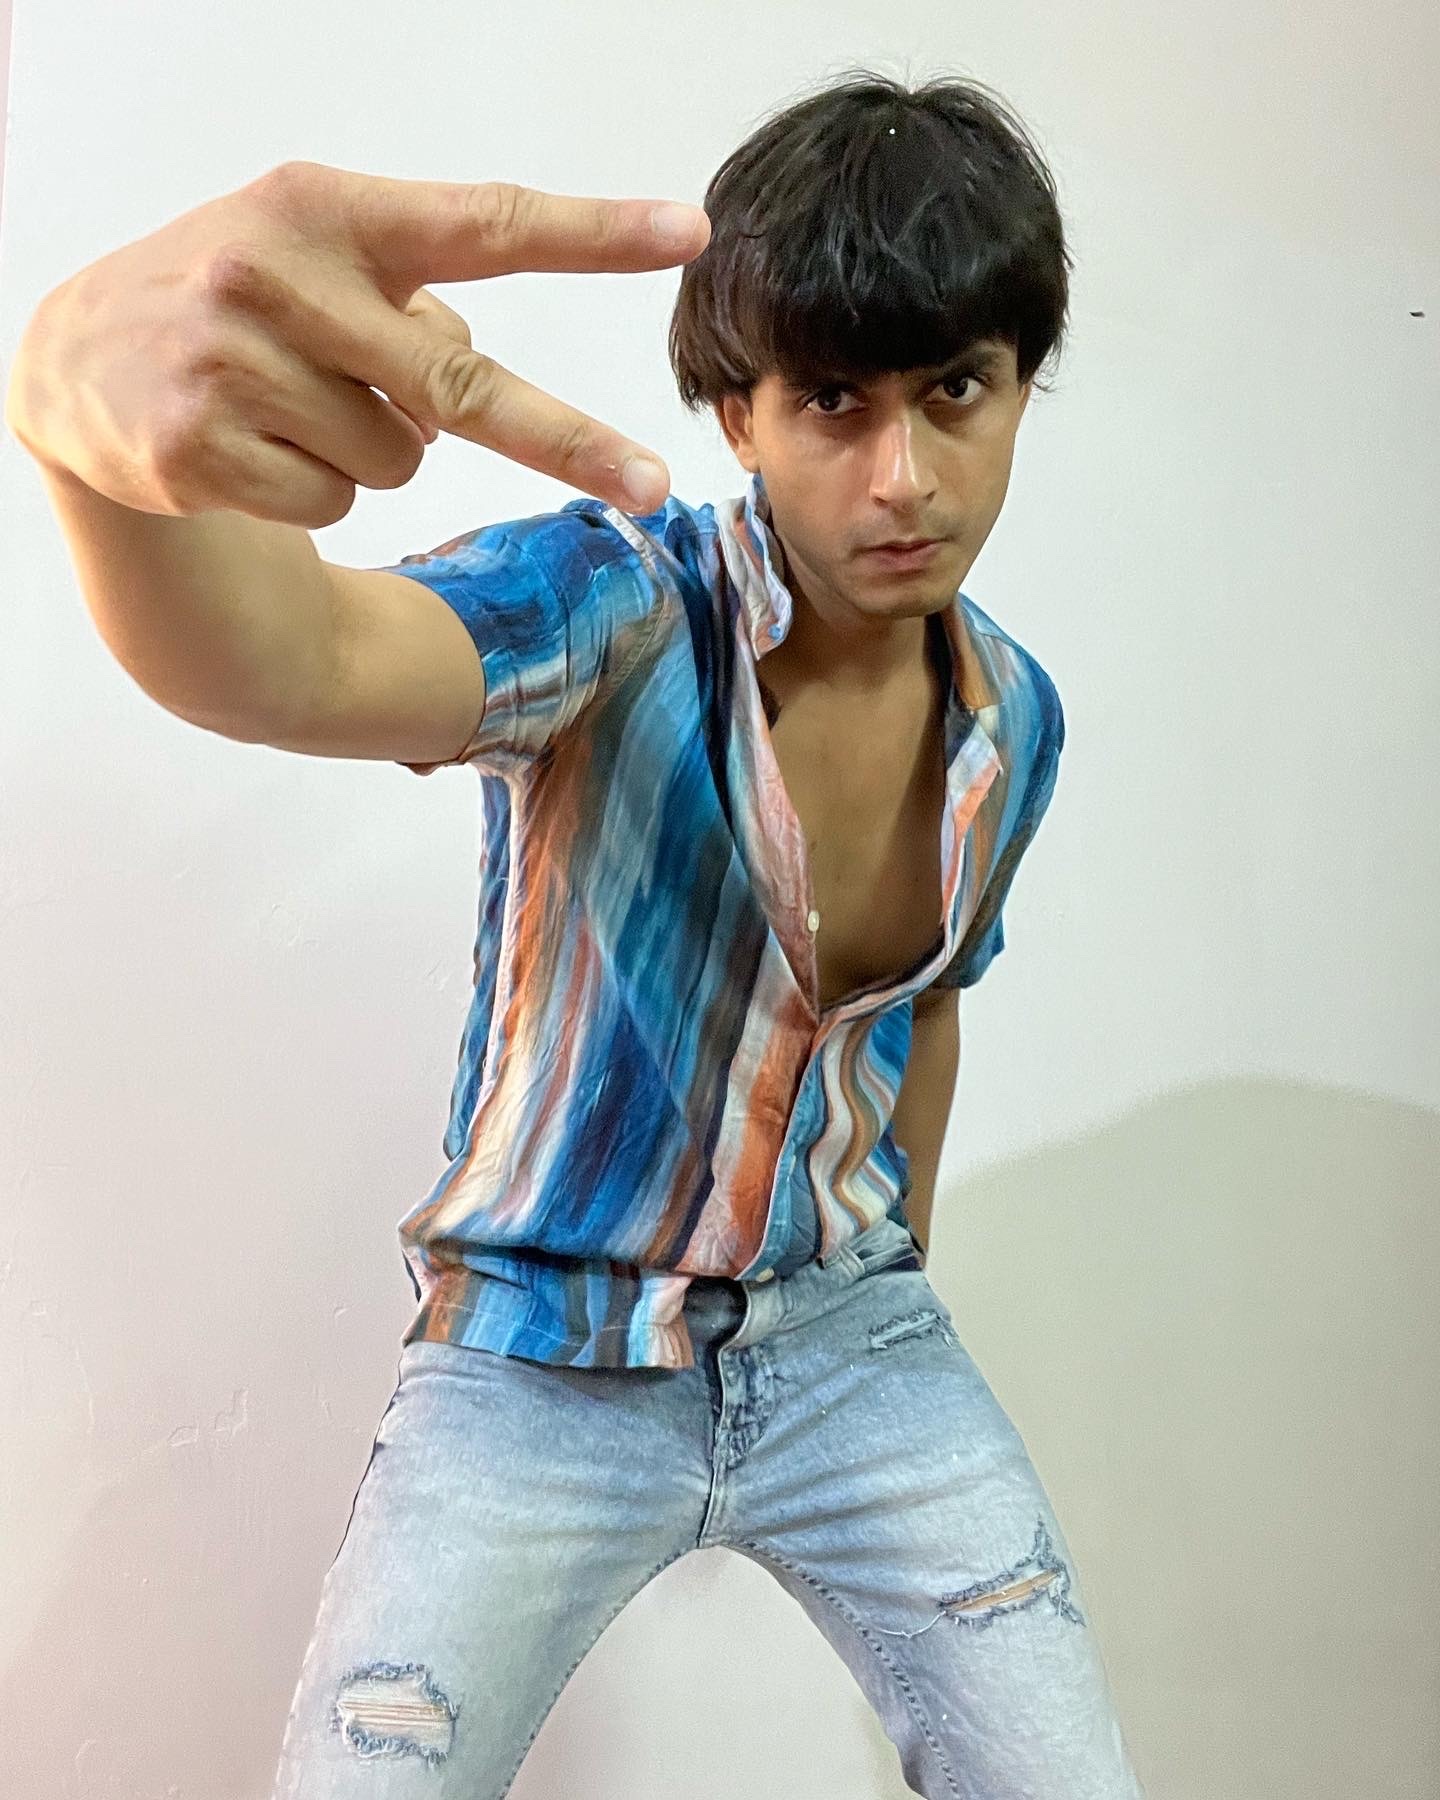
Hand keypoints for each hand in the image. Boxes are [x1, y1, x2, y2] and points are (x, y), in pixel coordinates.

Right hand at [4, 159, 708, 524]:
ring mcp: (234, 363)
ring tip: (293, 405)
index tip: (686, 235)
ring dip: (372, 449)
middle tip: (650, 486)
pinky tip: (252, 446)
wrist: (73, 357)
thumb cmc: (231, 301)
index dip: (590, 236)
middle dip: (567, 441)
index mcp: (326, 209)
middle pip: (463, 384)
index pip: (482, 222)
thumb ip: (409, 304)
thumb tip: (466, 386)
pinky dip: (315, 488)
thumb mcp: (311, 260)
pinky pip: (334, 499)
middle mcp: (280, 275)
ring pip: (399, 457)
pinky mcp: (199, 446)